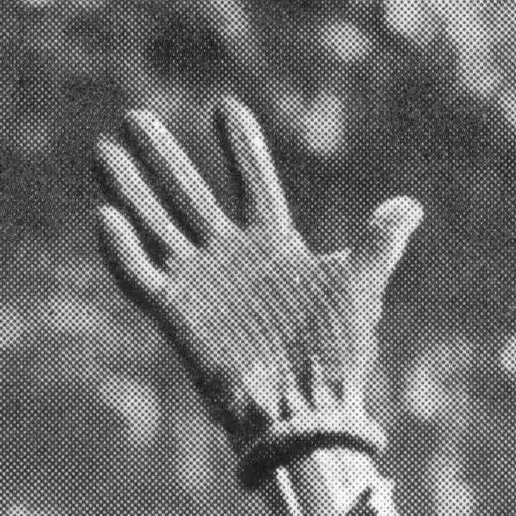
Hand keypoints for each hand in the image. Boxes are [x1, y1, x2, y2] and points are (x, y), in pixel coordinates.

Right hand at [92, 100, 418, 481]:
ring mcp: (201, 283)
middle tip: (136, 116)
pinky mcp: (176, 315)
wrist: (311, 411)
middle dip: (163, 158)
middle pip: (189, 195)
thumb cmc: (338, 356)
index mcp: (274, 247)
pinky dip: (121, 250)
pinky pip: (140, 276)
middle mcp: (231, 257)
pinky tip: (106, 217)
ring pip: (155, 224)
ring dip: (130, 189)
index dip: (241, 147)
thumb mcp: (360, 292)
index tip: (225, 104)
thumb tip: (410, 205)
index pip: (253, 184)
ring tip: (104, 149)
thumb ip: (378, 245)